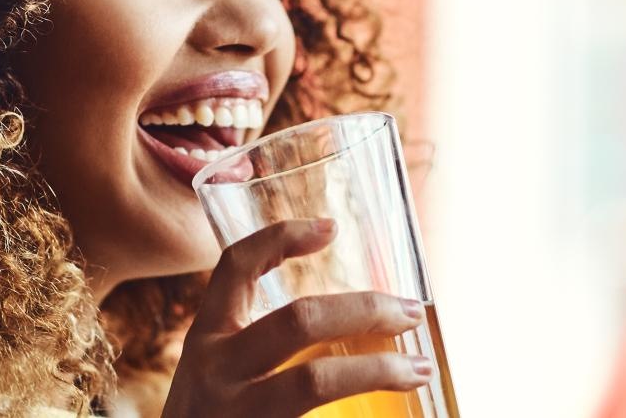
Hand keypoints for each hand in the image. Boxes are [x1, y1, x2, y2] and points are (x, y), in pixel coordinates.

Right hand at [160, 219, 432, 416]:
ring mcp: (236, 415)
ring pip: (314, 381)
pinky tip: (395, 415)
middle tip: (410, 311)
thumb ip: (259, 351)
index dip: (281, 237)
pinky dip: (366, 413)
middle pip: (299, 320)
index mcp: (205, 340)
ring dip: (379, 371)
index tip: (330, 227)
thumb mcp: (215, 378)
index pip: (235, 267)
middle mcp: (215, 372)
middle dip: (365, 309)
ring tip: (420, 370)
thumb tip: (353, 322)